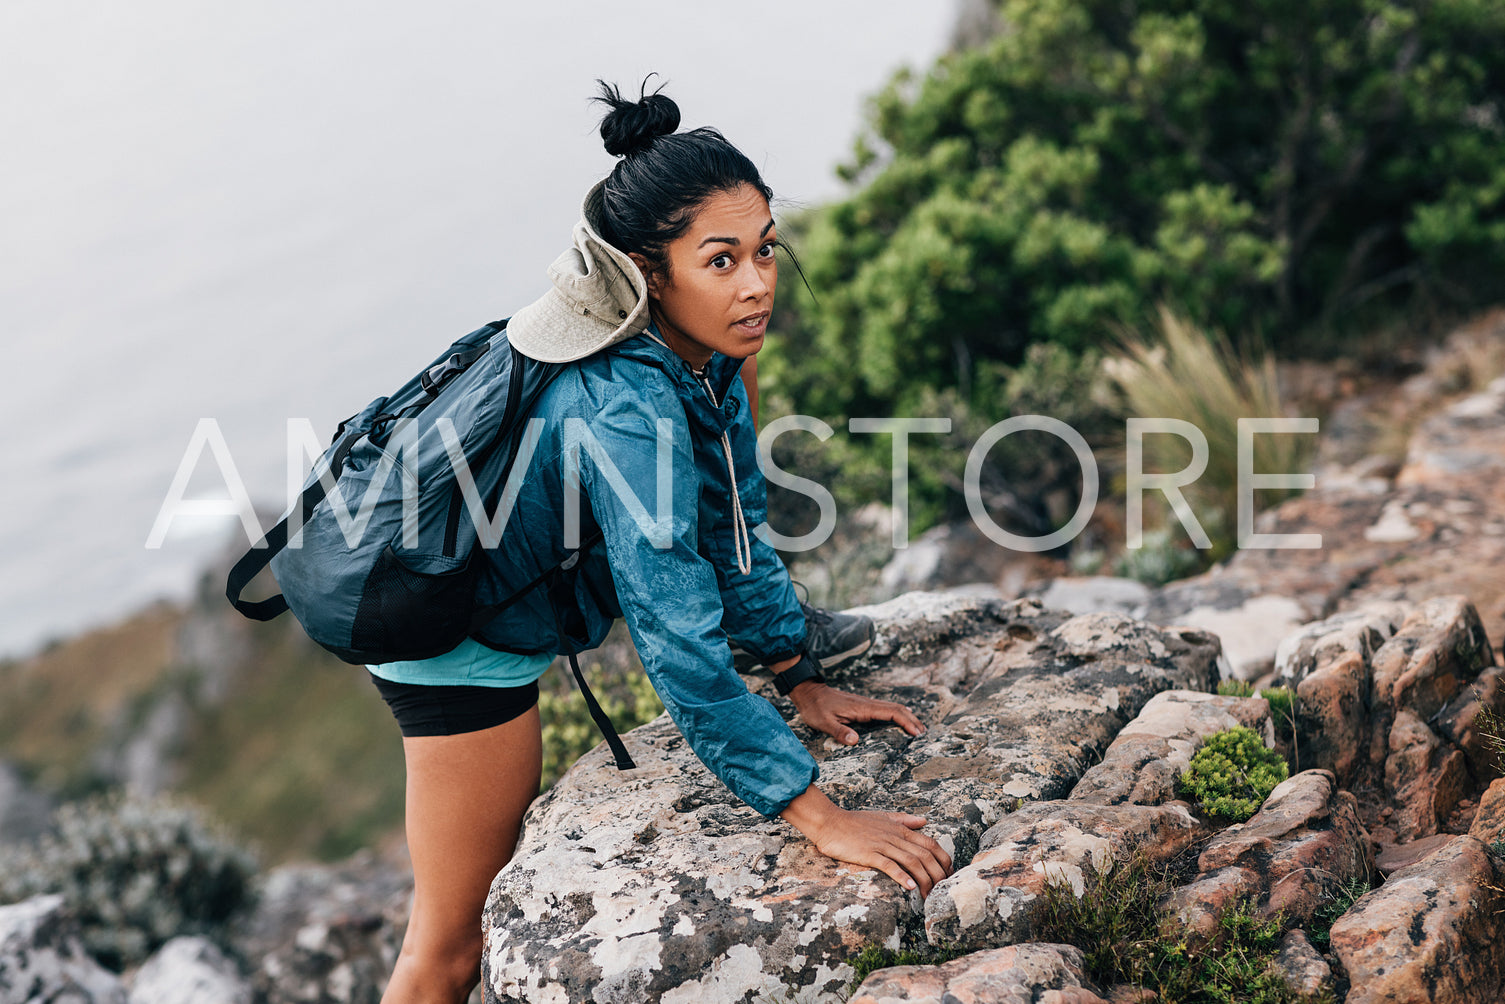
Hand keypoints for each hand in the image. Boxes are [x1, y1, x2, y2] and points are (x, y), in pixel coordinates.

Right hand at [780, 787, 952, 895]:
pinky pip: (889, 865)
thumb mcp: (882, 816)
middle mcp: (895, 836)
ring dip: (924, 880)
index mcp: (901, 829)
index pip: (931, 844)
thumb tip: (924, 820)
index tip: (948, 874)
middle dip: (938, 874)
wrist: (830, 823)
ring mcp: (882, 845)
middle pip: (925, 856)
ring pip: (912, 862)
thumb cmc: (855, 822)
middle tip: (941, 891)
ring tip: (929, 896)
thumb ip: (904, 820)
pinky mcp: (869, 854)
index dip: (943, 860)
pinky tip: (910, 887)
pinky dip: (902, 876)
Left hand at [788, 682, 924, 745]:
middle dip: (912, 720)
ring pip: (892, 708)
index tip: (916, 732)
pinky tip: (901, 721)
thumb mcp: (824, 722)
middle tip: (924, 734)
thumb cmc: (816, 708)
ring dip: (907, 717)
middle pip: (897, 708)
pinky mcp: (863, 707)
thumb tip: (856, 741)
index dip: (906, 721)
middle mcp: (867, 704)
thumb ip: (839, 732)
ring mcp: (866, 704)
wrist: (809, 692)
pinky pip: (885, 709)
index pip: (891, 712)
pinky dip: (897, 715)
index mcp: (862, 708)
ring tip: (918, 729)